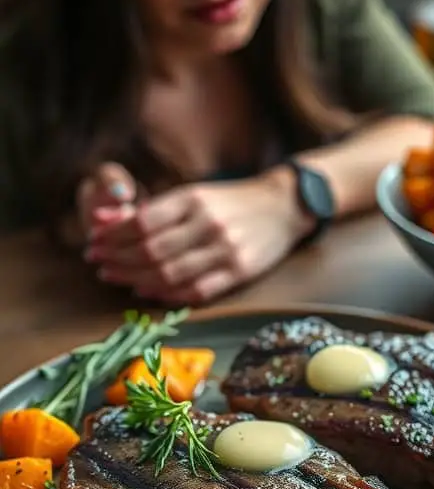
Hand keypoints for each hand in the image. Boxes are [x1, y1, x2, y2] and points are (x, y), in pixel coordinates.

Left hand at [85, 167, 314, 303]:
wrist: (283, 206)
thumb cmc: (231, 201)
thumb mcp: (193, 194)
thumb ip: (152, 210)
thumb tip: (103, 219)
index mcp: (193, 199)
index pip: (142, 221)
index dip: (112, 236)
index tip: (94, 242)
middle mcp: (208, 224)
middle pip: (151, 250)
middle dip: (118, 260)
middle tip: (99, 264)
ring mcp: (225, 251)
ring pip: (169, 274)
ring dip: (135, 279)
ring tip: (116, 278)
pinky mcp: (240, 272)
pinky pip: (196, 291)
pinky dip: (166, 294)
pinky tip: (147, 291)